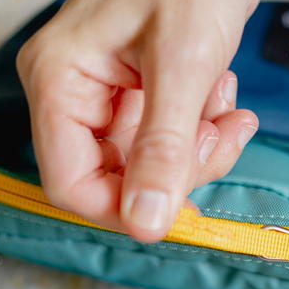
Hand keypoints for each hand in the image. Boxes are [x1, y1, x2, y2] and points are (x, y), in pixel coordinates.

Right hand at [16, 0, 260, 241]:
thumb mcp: (182, 65)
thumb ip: (163, 148)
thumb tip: (147, 223)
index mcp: (60, 80)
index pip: (72, 182)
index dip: (126, 207)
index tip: (181, 209)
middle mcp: (75, 92)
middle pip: (119, 176)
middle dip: (181, 167)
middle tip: (221, 134)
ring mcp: (109, 94)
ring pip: (153, 162)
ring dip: (201, 146)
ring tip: (227, 104)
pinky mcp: (142, 93)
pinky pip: (172, 138)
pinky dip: (205, 127)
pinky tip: (222, 92)